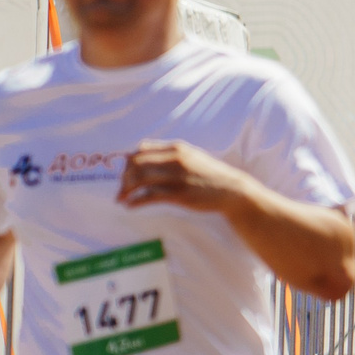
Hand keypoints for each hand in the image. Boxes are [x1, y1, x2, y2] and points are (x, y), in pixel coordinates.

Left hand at [116, 139, 249, 211]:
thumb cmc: (211, 176)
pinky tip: (130, 206)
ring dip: (125, 190)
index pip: (140, 151)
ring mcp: (176, 177)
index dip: (128, 163)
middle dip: (123, 178)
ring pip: (139, 179)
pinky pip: (149, 196)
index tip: (125, 175)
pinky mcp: (179, 194)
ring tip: (121, 199)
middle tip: (121, 190)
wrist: (233, 191)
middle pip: (135, 164)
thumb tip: (145, 154)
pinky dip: (136, 201)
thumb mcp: (192, 157)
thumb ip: (171, 154)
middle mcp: (174, 159)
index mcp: (176, 148)